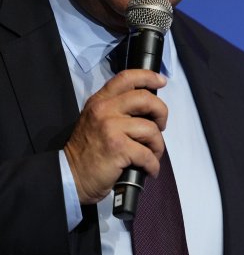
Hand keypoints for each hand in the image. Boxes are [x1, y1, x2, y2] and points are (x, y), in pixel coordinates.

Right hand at [64, 69, 167, 203]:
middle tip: (161, 126)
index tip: (162, 81)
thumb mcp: (96, 120)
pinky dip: (153, 164)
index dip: (148, 76)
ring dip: (158, 145)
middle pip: (145, 99)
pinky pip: (147, 154)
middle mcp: (104, 110)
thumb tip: (148, 108)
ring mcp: (111, 128)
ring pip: (151, 129)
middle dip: (161, 112)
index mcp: (100, 101)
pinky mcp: (118, 147)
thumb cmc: (88, 151)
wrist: (70, 177)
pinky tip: (149, 169)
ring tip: (153, 154)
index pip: (126, 78)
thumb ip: (117, 109)